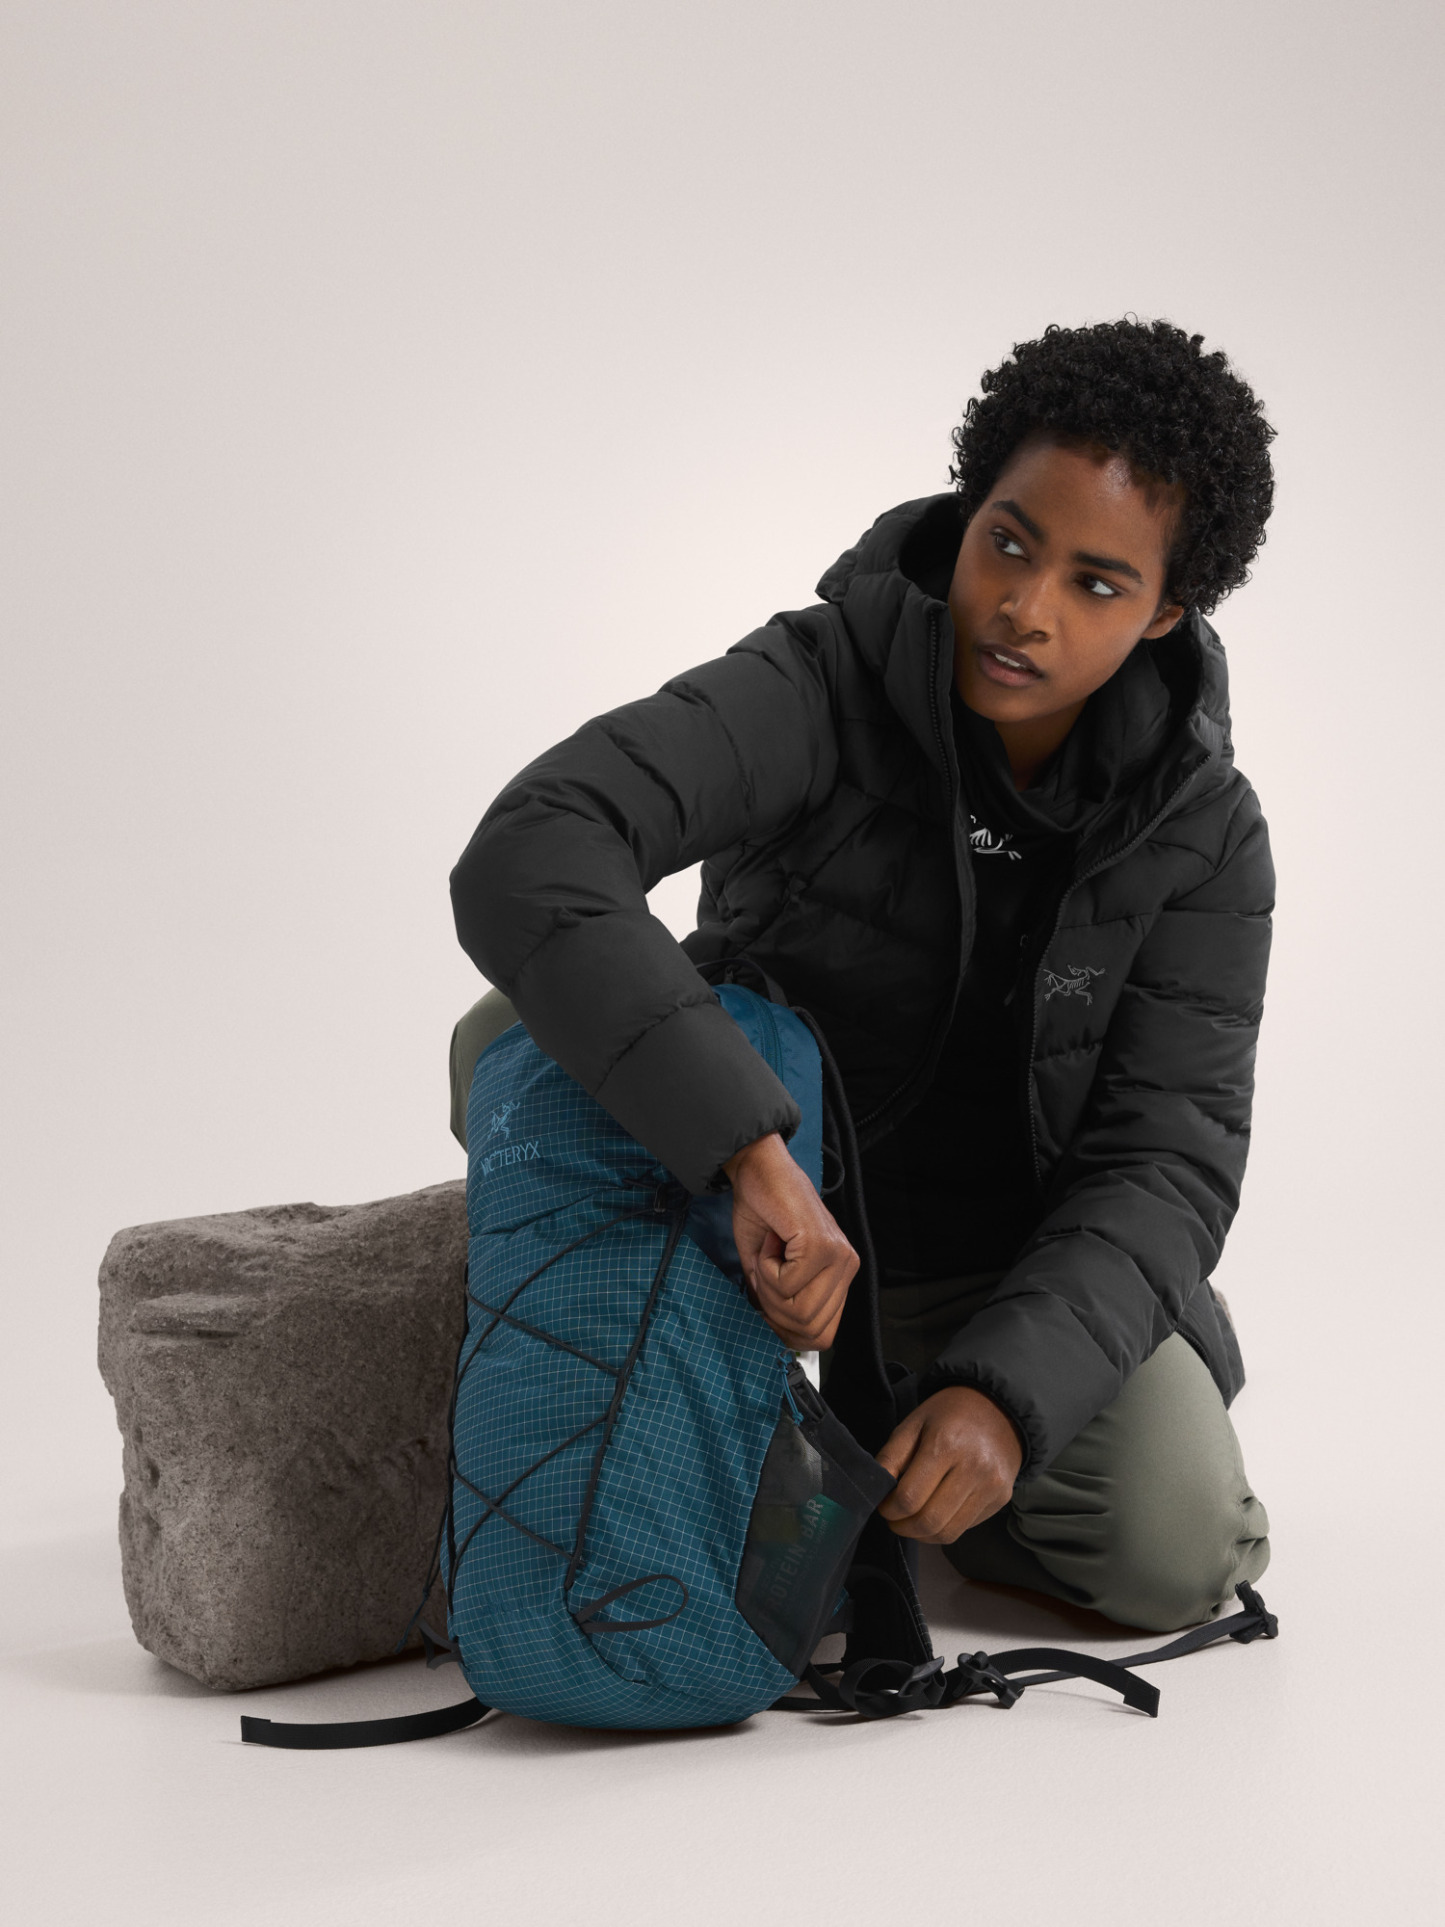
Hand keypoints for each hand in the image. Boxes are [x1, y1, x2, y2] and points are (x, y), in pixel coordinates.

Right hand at [723, 1133, 857, 1349]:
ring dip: (769, 1290)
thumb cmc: (763, 1212)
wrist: (759, 1170)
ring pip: (800, 1312)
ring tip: (768, 1255)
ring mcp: (838, 1256)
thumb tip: (773, 1336)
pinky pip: (788, 1284)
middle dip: (774, 1312)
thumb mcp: (768, 1270)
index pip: (824, 1335)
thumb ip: (776, 1303)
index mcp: (839, 1275)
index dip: (788, 1334)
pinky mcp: (821, 1245)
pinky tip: (771, 1241)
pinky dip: (765, 1268)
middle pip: (811, 1330)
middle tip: (763, 1276)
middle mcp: (847, 1266)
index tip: (766, 1311)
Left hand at [875, 1386, 1022, 1542]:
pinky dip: (944, 1528)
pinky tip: (935, 1512)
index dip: (889, 1509)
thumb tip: (877, 1492)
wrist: (999, 1410)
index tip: (884, 1505)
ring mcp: (991, 1486)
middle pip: (929, 1521)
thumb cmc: (948, 1415)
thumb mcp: (912, 1424)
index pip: (909, 1497)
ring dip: (922, 1534)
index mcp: (946, 1444)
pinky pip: (965, 1528)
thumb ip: (890, 1458)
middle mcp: (974, 1468)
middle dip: (903, 1527)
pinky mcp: (1001, 1499)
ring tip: (911, 1520)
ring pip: (948, 1533)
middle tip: (894, 1519)